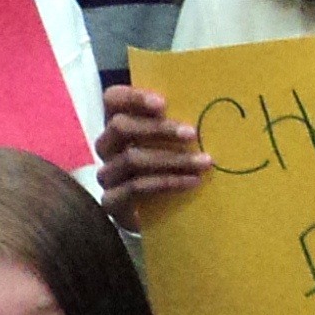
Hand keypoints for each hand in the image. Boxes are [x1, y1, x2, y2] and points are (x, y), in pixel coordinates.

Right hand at [96, 84, 212, 220]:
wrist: (157, 217)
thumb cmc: (166, 169)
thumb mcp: (172, 144)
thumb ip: (177, 126)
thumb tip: (208, 109)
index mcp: (118, 124)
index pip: (113, 100)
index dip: (134, 98)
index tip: (163, 104)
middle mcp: (107, 146)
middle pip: (120, 127)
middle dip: (158, 129)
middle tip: (192, 133)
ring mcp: (107, 174)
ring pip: (131, 159)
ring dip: (172, 159)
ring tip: (203, 162)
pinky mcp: (111, 201)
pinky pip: (136, 187)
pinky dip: (167, 182)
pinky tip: (192, 181)